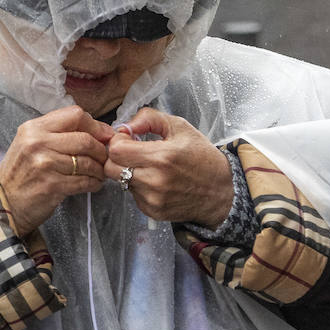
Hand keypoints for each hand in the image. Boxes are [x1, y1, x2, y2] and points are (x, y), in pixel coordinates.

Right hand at [0, 106, 113, 234]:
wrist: (2, 203)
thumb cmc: (20, 174)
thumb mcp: (30, 144)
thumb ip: (57, 133)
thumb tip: (96, 130)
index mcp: (34, 128)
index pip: (75, 115)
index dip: (95, 125)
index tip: (105, 135)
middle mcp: (38, 142)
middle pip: (85, 138)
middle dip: (100, 150)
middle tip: (104, 158)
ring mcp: (44, 164)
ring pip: (87, 161)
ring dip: (99, 169)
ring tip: (99, 173)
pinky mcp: (51, 185)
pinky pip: (83, 181)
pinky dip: (94, 183)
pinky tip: (94, 184)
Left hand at [104, 108, 232, 226]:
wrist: (219, 191)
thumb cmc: (201, 157)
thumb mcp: (180, 127)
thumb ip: (150, 118)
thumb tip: (127, 125)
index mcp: (162, 157)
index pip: (116, 150)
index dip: (118, 140)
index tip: (129, 137)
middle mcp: (154, 181)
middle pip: (110, 168)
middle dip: (116, 156)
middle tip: (131, 151)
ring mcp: (152, 199)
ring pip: (120, 182)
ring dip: (127, 171)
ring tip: (147, 165)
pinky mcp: (152, 211)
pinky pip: (132, 195)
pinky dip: (138, 185)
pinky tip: (154, 180)